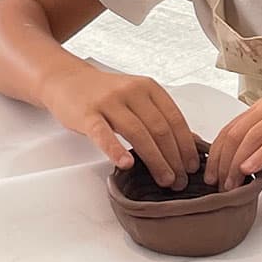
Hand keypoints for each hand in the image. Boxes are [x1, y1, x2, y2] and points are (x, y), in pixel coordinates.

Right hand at [41, 65, 198, 188]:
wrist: (68, 80)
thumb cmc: (106, 94)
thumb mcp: (138, 97)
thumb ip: (160, 115)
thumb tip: (191, 142)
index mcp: (148, 88)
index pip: (175, 119)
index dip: (186, 145)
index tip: (193, 166)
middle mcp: (132, 91)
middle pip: (160, 129)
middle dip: (174, 158)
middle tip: (181, 180)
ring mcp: (109, 101)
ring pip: (138, 133)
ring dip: (155, 160)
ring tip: (164, 179)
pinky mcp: (87, 114)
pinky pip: (103, 134)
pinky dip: (116, 150)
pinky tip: (126, 164)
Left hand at [204, 97, 261, 189]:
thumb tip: (238, 167)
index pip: (231, 129)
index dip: (217, 154)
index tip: (211, 176)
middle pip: (236, 132)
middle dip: (222, 161)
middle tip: (217, 184)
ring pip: (252, 136)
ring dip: (237, 163)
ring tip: (231, 184)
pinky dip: (259, 156)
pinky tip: (249, 170)